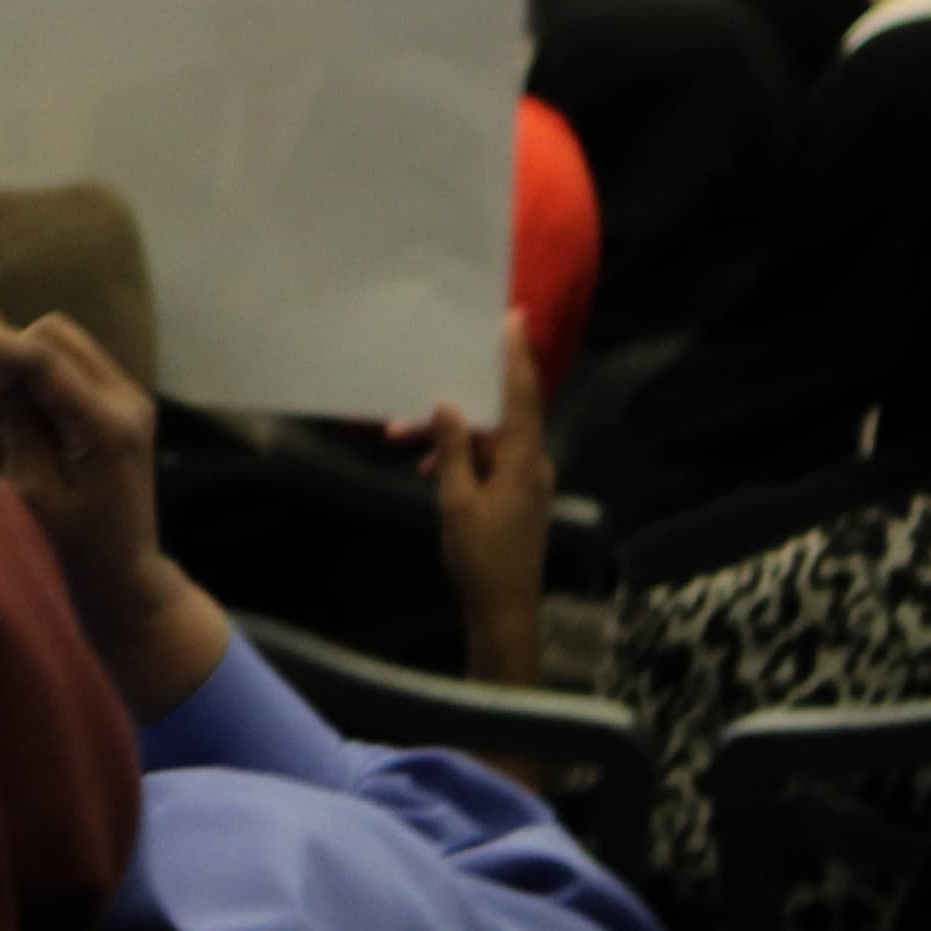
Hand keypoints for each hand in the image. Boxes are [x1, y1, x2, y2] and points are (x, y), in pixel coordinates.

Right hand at [0, 312, 230, 718]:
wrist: (125, 580)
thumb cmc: (75, 551)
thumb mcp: (33, 493)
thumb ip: (17, 426)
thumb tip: (1, 378)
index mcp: (105, 425)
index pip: (40, 358)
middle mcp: (126, 401)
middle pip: (53, 335)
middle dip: (7, 357)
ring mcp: (129, 401)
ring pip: (60, 346)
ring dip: (21, 371)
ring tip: (1, 426)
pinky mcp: (121, 408)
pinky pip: (70, 369)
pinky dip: (38, 384)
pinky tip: (23, 428)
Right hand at [416, 315, 553, 686]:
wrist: (504, 611)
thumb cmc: (480, 556)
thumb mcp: (456, 501)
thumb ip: (451, 450)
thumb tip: (448, 405)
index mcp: (522, 459)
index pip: (522, 396)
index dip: (517, 356)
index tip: (514, 319)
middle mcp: (531, 463)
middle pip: (496, 416)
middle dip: (455, 401)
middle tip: (418, 385)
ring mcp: (526, 481)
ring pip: (486, 440)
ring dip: (448, 436)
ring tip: (399, 438)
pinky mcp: (517, 497)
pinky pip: (487, 462)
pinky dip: (459, 458)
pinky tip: (425, 468)